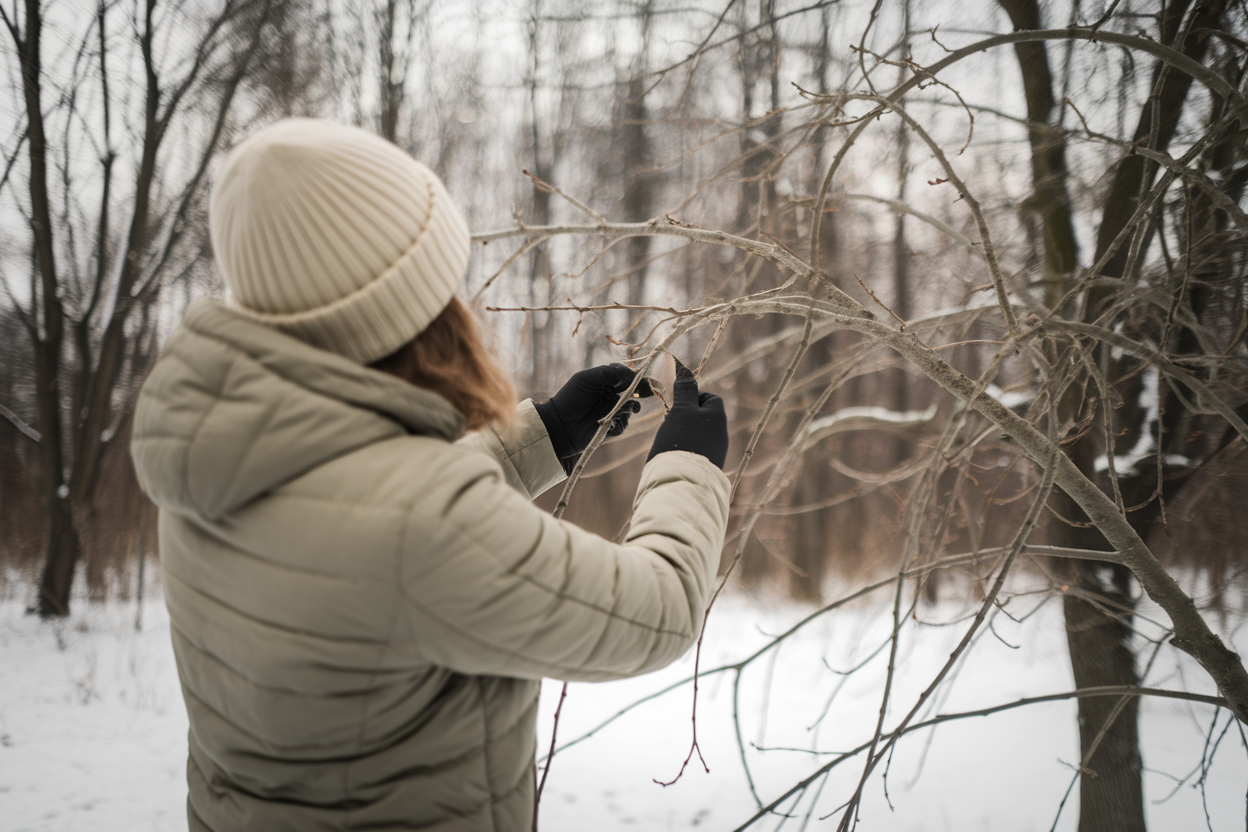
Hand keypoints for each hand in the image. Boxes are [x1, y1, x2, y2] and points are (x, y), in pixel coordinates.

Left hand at [535, 363, 652, 473]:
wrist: (559, 426)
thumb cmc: (570, 399)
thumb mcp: (586, 379)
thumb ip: (607, 373)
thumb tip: (629, 374)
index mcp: (602, 382)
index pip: (623, 376)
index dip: (632, 377)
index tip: (637, 379)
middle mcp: (607, 396)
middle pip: (630, 392)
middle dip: (636, 393)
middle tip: (640, 394)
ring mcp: (609, 412)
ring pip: (629, 408)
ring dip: (629, 408)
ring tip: (625, 409)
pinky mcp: (609, 428)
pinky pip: (623, 424)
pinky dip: (621, 422)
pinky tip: (612, 422)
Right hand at [647, 358, 727, 468]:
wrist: (682, 482)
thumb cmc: (681, 440)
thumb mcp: (681, 410)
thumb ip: (685, 391)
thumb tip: (687, 374)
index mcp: (718, 417)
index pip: (710, 398)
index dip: (693, 397)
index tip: (676, 404)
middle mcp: (721, 434)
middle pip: (704, 417)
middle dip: (687, 416)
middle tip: (671, 423)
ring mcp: (716, 452)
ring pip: (699, 434)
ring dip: (685, 433)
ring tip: (670, 441)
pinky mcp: (708, 467)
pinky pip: (697, 450)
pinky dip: (686, 449)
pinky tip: (675, 455)